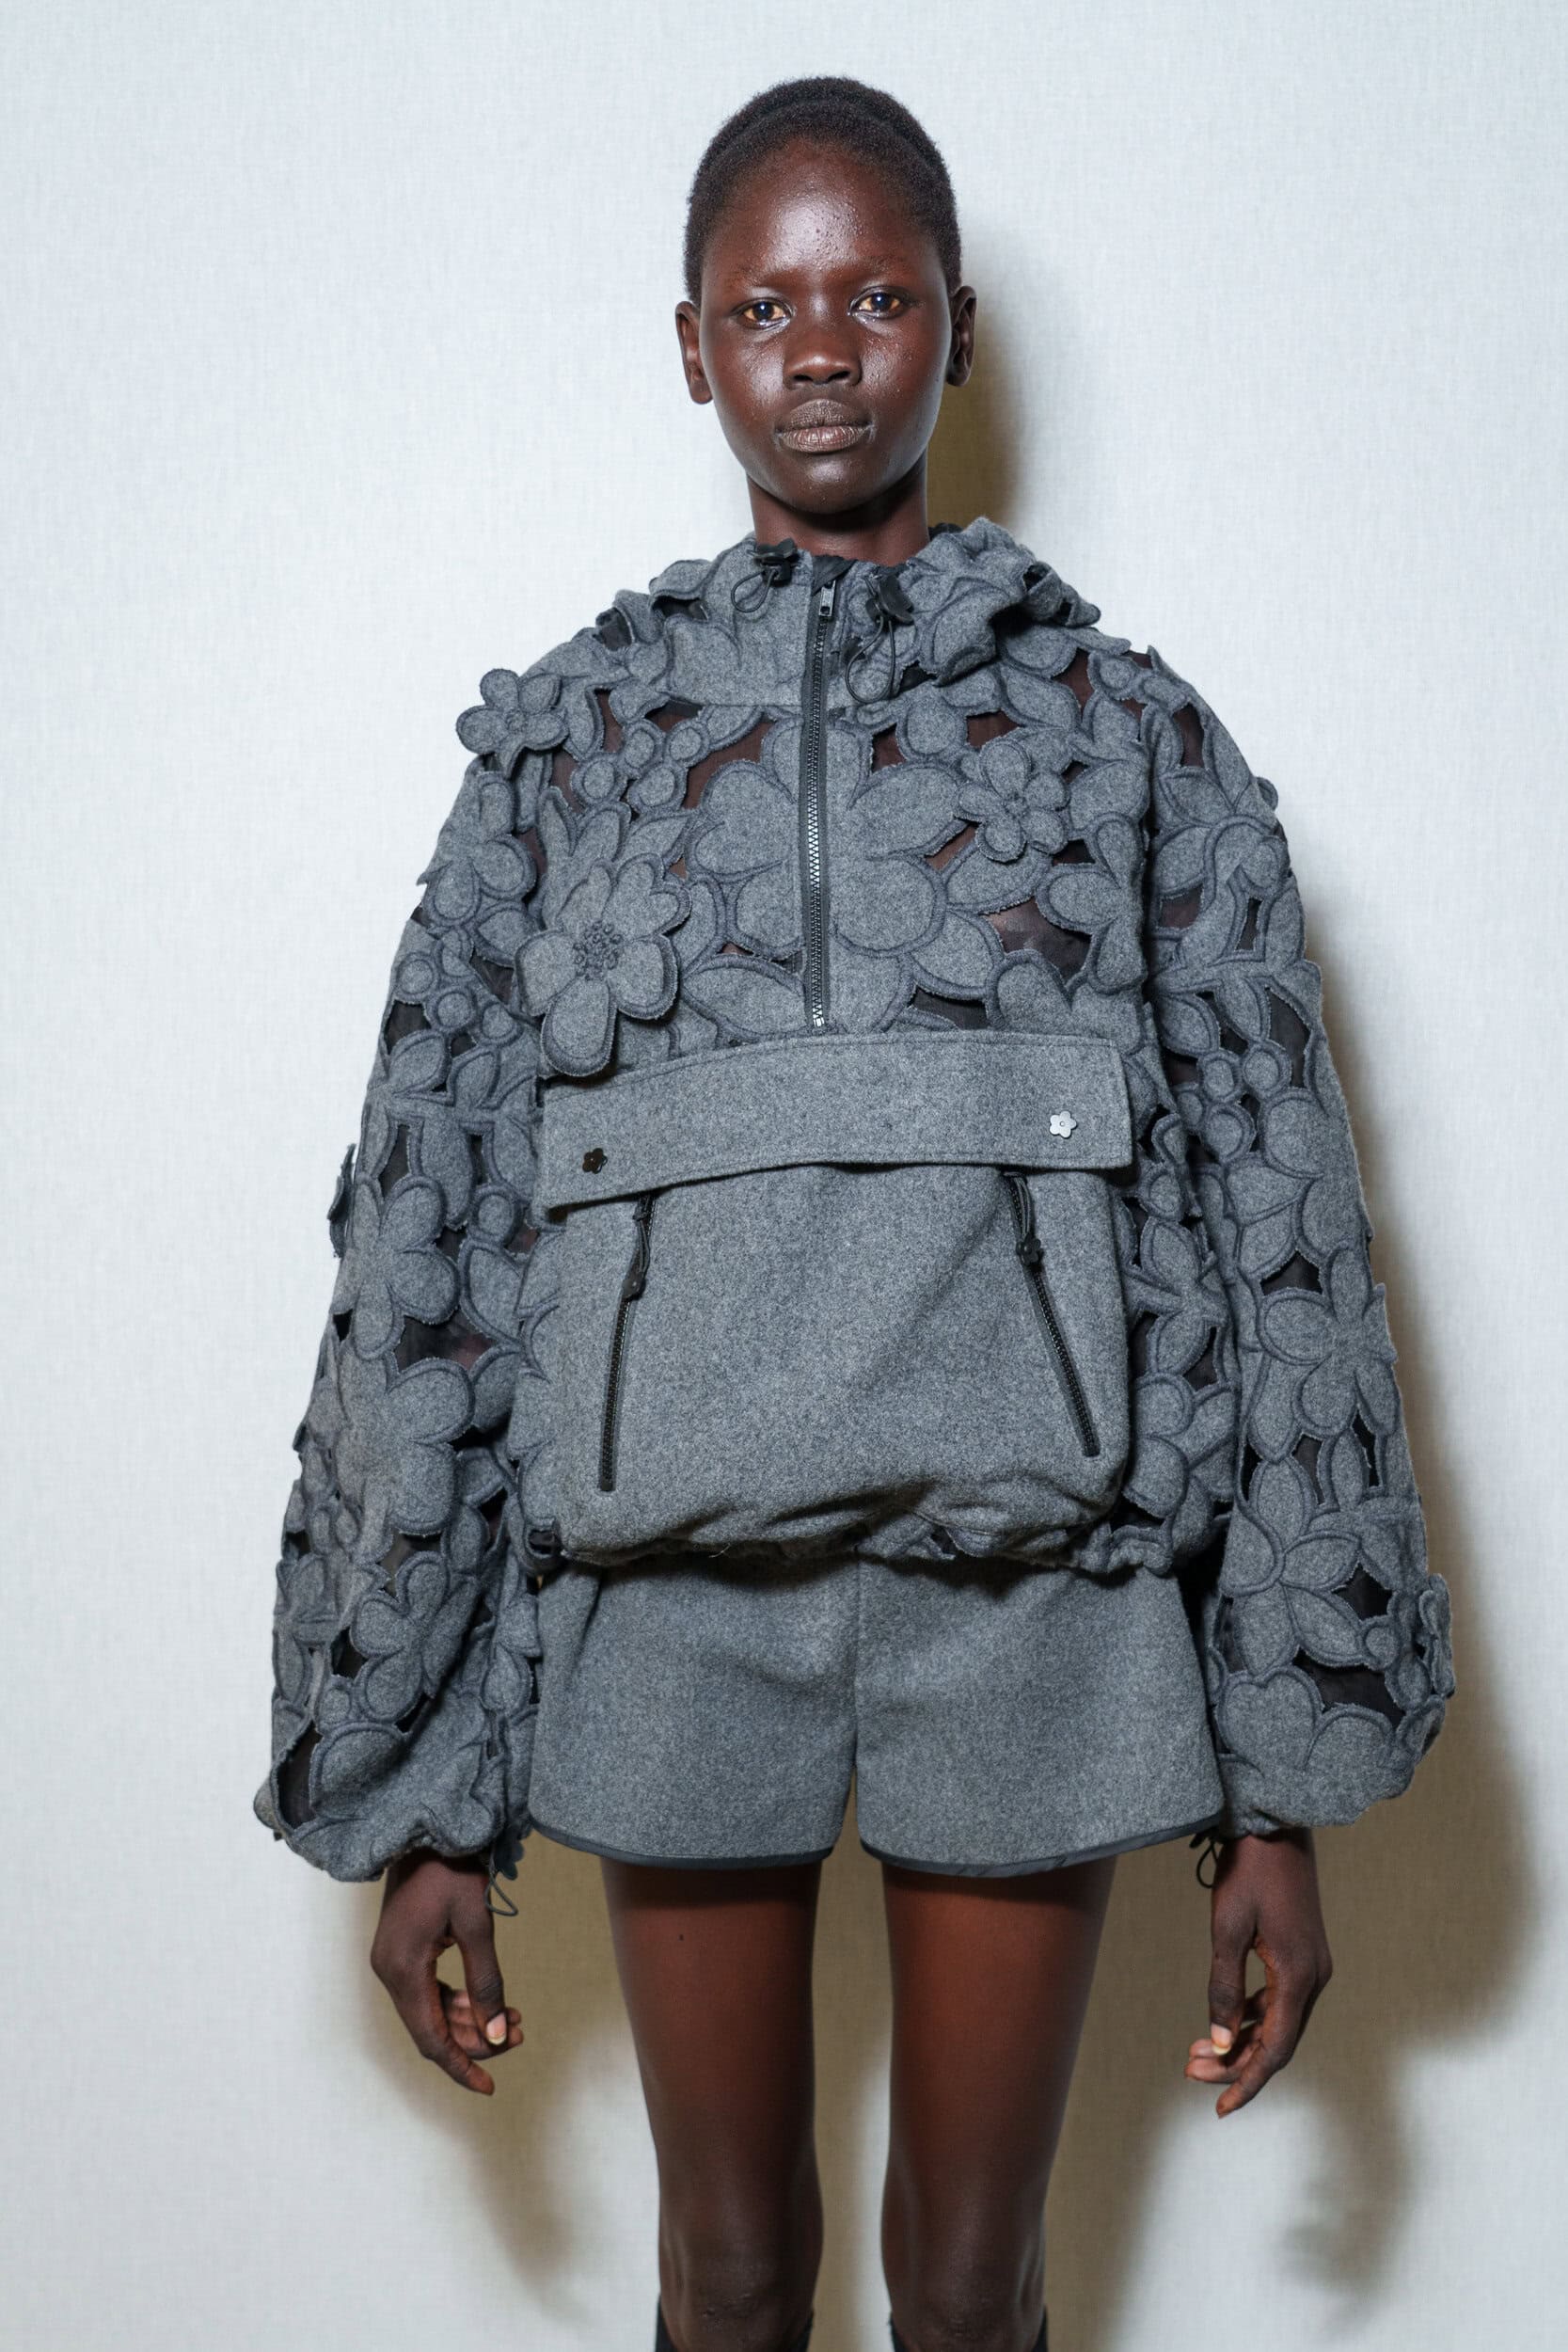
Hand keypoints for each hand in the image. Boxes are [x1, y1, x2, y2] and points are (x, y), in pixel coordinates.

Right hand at [370, 1851, 524, 2094]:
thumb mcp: (476, 1923)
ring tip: (514, 2019)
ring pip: (432, 2011)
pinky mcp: (403, 1951)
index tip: (490, 2088)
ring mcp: (393, 1961)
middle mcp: (389, 1970)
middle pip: (432, 2027)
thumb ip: (487, 1982)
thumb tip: (498, 2034)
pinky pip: (429, 1991)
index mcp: (402, 1968)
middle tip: (519, 2032)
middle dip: (476, 2039)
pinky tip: (490, 2002)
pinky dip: (459, 2001)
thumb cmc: (453, 1867)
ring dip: (471, 2019)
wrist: (429, 1828)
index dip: (460, 2066)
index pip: (431, 2038)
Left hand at [1184, 1828, 1331, 2115]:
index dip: (1247, 2081)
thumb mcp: (1227, 1927)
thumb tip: (1218, 2040)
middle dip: (1235, 2062)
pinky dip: (1251, 2016)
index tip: (1220, 2108)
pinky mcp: (1302, 1953)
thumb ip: (1223, 1986)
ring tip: (1195, 2052)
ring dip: (1240, 2040)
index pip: (1275, 2048)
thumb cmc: (1249, 1870)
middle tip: (1189, 2071)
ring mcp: (1312, 1965)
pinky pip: (1280, 2000)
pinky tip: (1223, 2022)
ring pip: (1277, 2022)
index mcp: (1298, 1975)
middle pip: (1277, 2040)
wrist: (1275, 1824)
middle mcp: (1313, 1976)